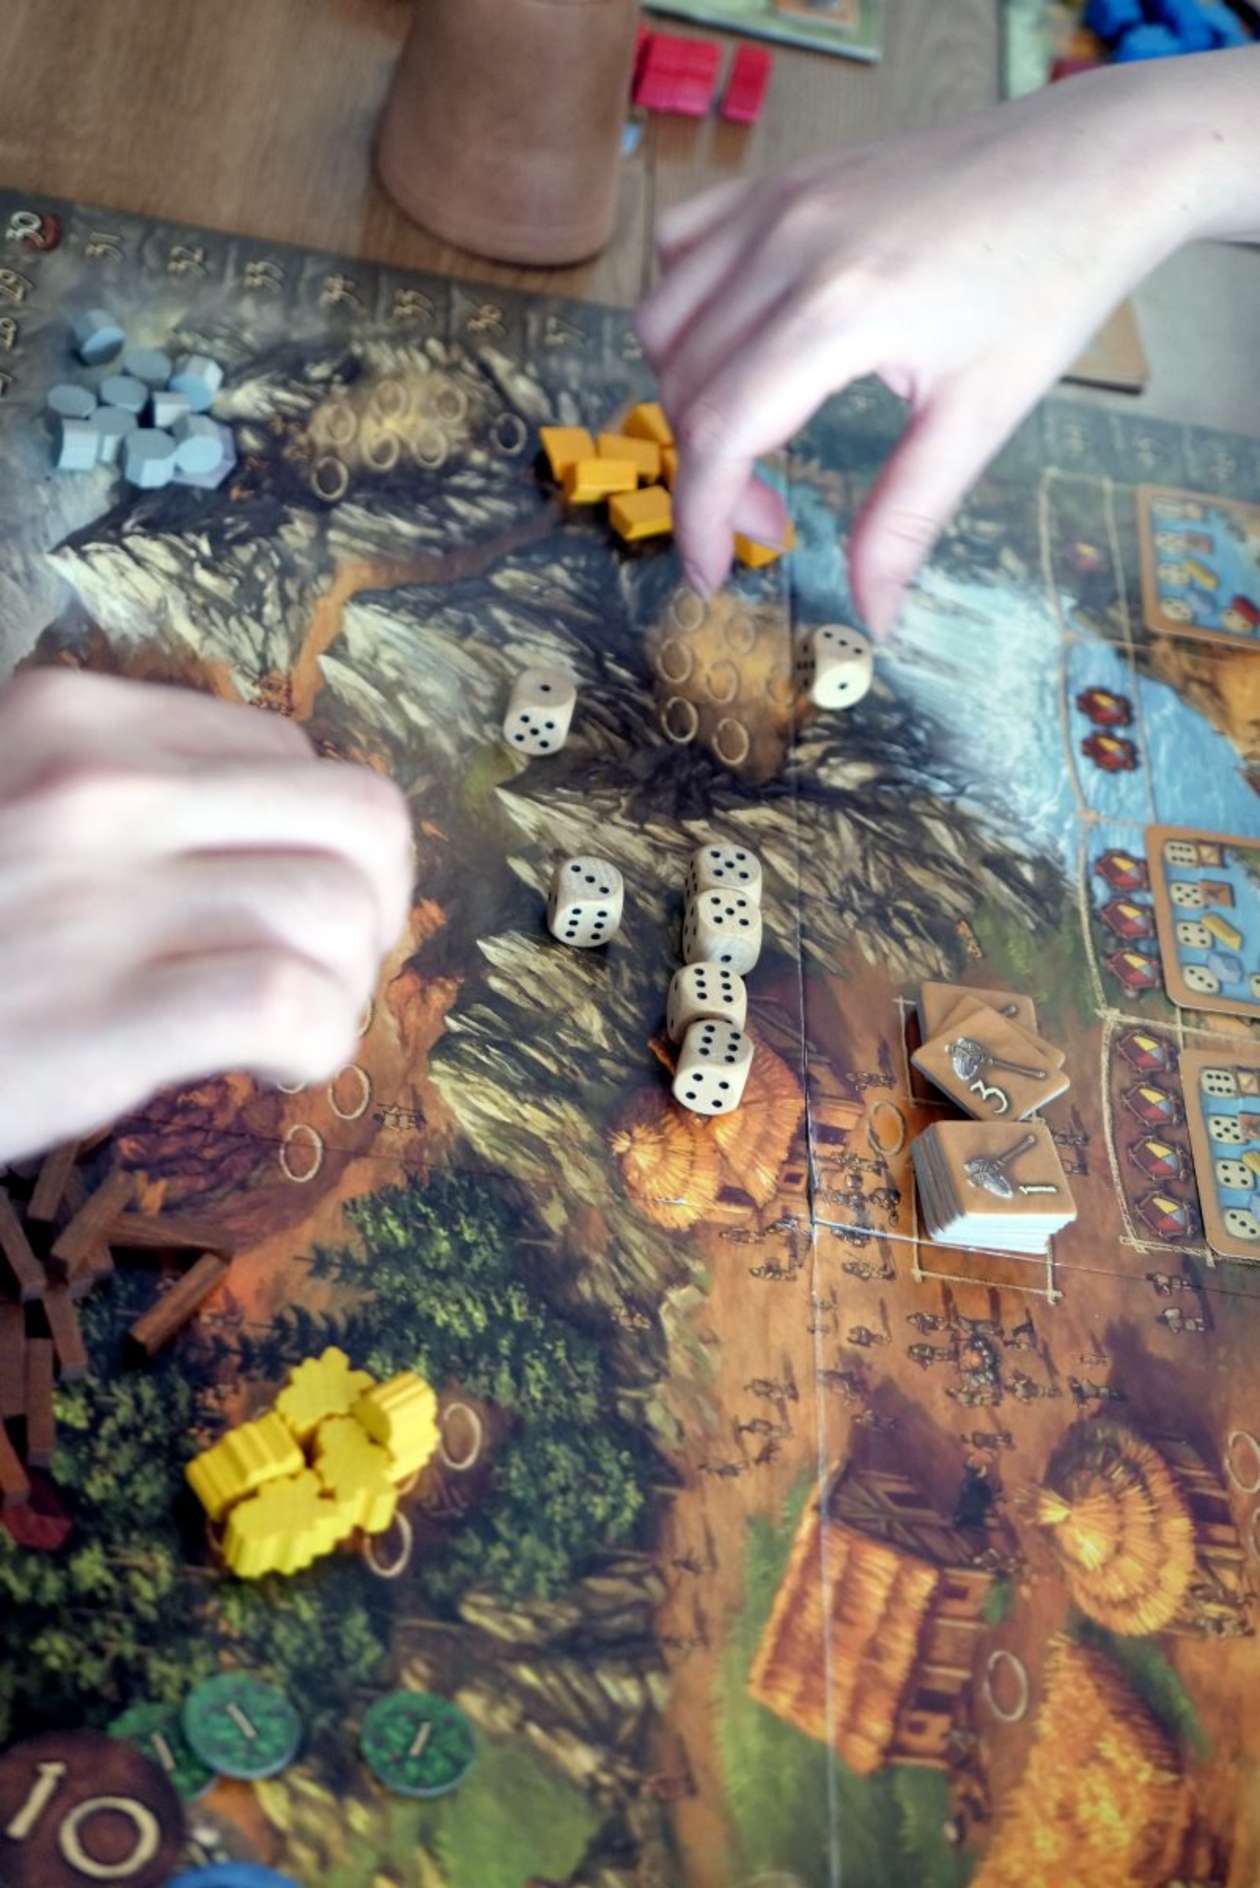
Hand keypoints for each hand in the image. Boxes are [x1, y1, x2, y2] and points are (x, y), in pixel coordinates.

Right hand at [0, 669, 412, 1161]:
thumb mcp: (14, 809)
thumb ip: (124, 798)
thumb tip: (277, 838)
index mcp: (70, 718)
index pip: (291, 757)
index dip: (324, 842)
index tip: (295, 902)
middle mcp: (94, 787)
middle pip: (359, 818)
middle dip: (376, 903)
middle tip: (331, 961)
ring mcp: (96, 898)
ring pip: (339, 913)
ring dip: (348, 986)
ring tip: (291, 1025)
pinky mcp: (102, 1015)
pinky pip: (292, 1003)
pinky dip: (319, 1043)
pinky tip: (276, 1065)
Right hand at [637, 53, 1255, 629]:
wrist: (1094, 162)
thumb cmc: (1051, 282)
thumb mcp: (981, 417)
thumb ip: (906, 521)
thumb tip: (871, 616)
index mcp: (837, 311)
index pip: (716, 433)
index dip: (699, 519)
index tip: (715, 574)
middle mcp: (786, 247)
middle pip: (684, 387)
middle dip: (709, 476)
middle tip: (775, 516)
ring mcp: (776, 203)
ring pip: (665, 320)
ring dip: (688, 396)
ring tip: (755, 436)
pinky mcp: (783, 180)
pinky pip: (683, 246)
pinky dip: (685, 308)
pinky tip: (738, 346)